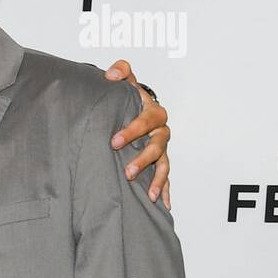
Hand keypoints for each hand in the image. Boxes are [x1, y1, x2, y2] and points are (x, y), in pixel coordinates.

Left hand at [104, 59, 170, 207]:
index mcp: (152, 112)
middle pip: (157, 145)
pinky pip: (166, 178)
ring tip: (149, 194)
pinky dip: (165, 190)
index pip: (145, 121)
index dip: (132, 131)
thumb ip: (120, 73)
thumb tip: (111, 74)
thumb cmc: (128, 98)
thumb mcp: (125, 83)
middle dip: (143, 159)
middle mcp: (160, 131)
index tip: (114, 142)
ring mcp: (162, 148)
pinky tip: (163, 204)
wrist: (136, 107)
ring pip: (163, 164)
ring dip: (157, 179)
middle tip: (128, 171)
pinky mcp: (159, 162)